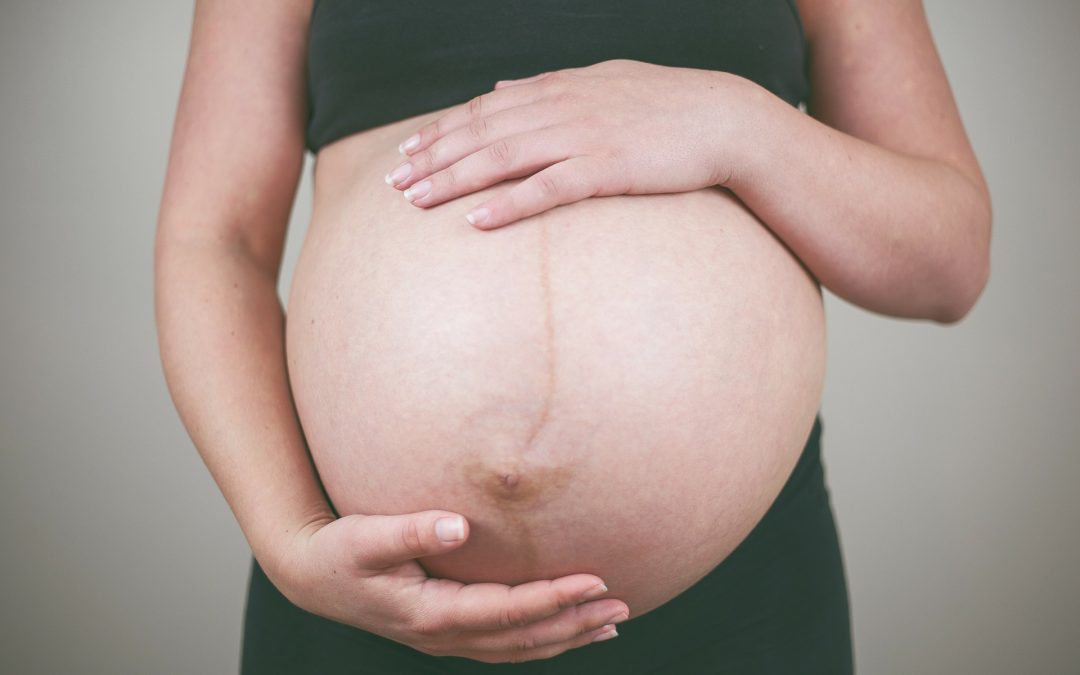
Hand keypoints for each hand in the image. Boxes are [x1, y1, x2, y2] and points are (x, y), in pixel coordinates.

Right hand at [265, 511, 629, 663]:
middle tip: (622, 605)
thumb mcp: (367, 537)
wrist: (312, 576)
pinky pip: (505, 644)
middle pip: (523, 638)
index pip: (508, 611)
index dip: (553, 598)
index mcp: (431, 614)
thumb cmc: (339, 551)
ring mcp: (447, 640)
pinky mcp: (448, 633)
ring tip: (610, 624)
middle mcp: (444, 636)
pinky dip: (541, 639)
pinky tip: (565, 628)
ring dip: (565, 636)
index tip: (596, 581)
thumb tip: (458, 526)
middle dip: (574, 622)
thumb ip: (412, 531)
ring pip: (519, 648)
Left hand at [384, 59, 745, 229]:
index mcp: (558, 88)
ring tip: (416, 201)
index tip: (406, 150)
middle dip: (431, 157)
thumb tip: (503, 86)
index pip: (483, 108)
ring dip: (454, 178)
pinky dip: (509, 203)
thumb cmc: (666, 105)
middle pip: (481, 132)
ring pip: (502, 157)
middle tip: (392, 183)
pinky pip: (548, 188)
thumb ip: (548, 85)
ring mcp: (583, 135)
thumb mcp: (602, 80)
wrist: (725, 118)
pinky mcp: (607, 168)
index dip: (440, 129)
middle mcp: (562, 107)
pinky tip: (477, 221)